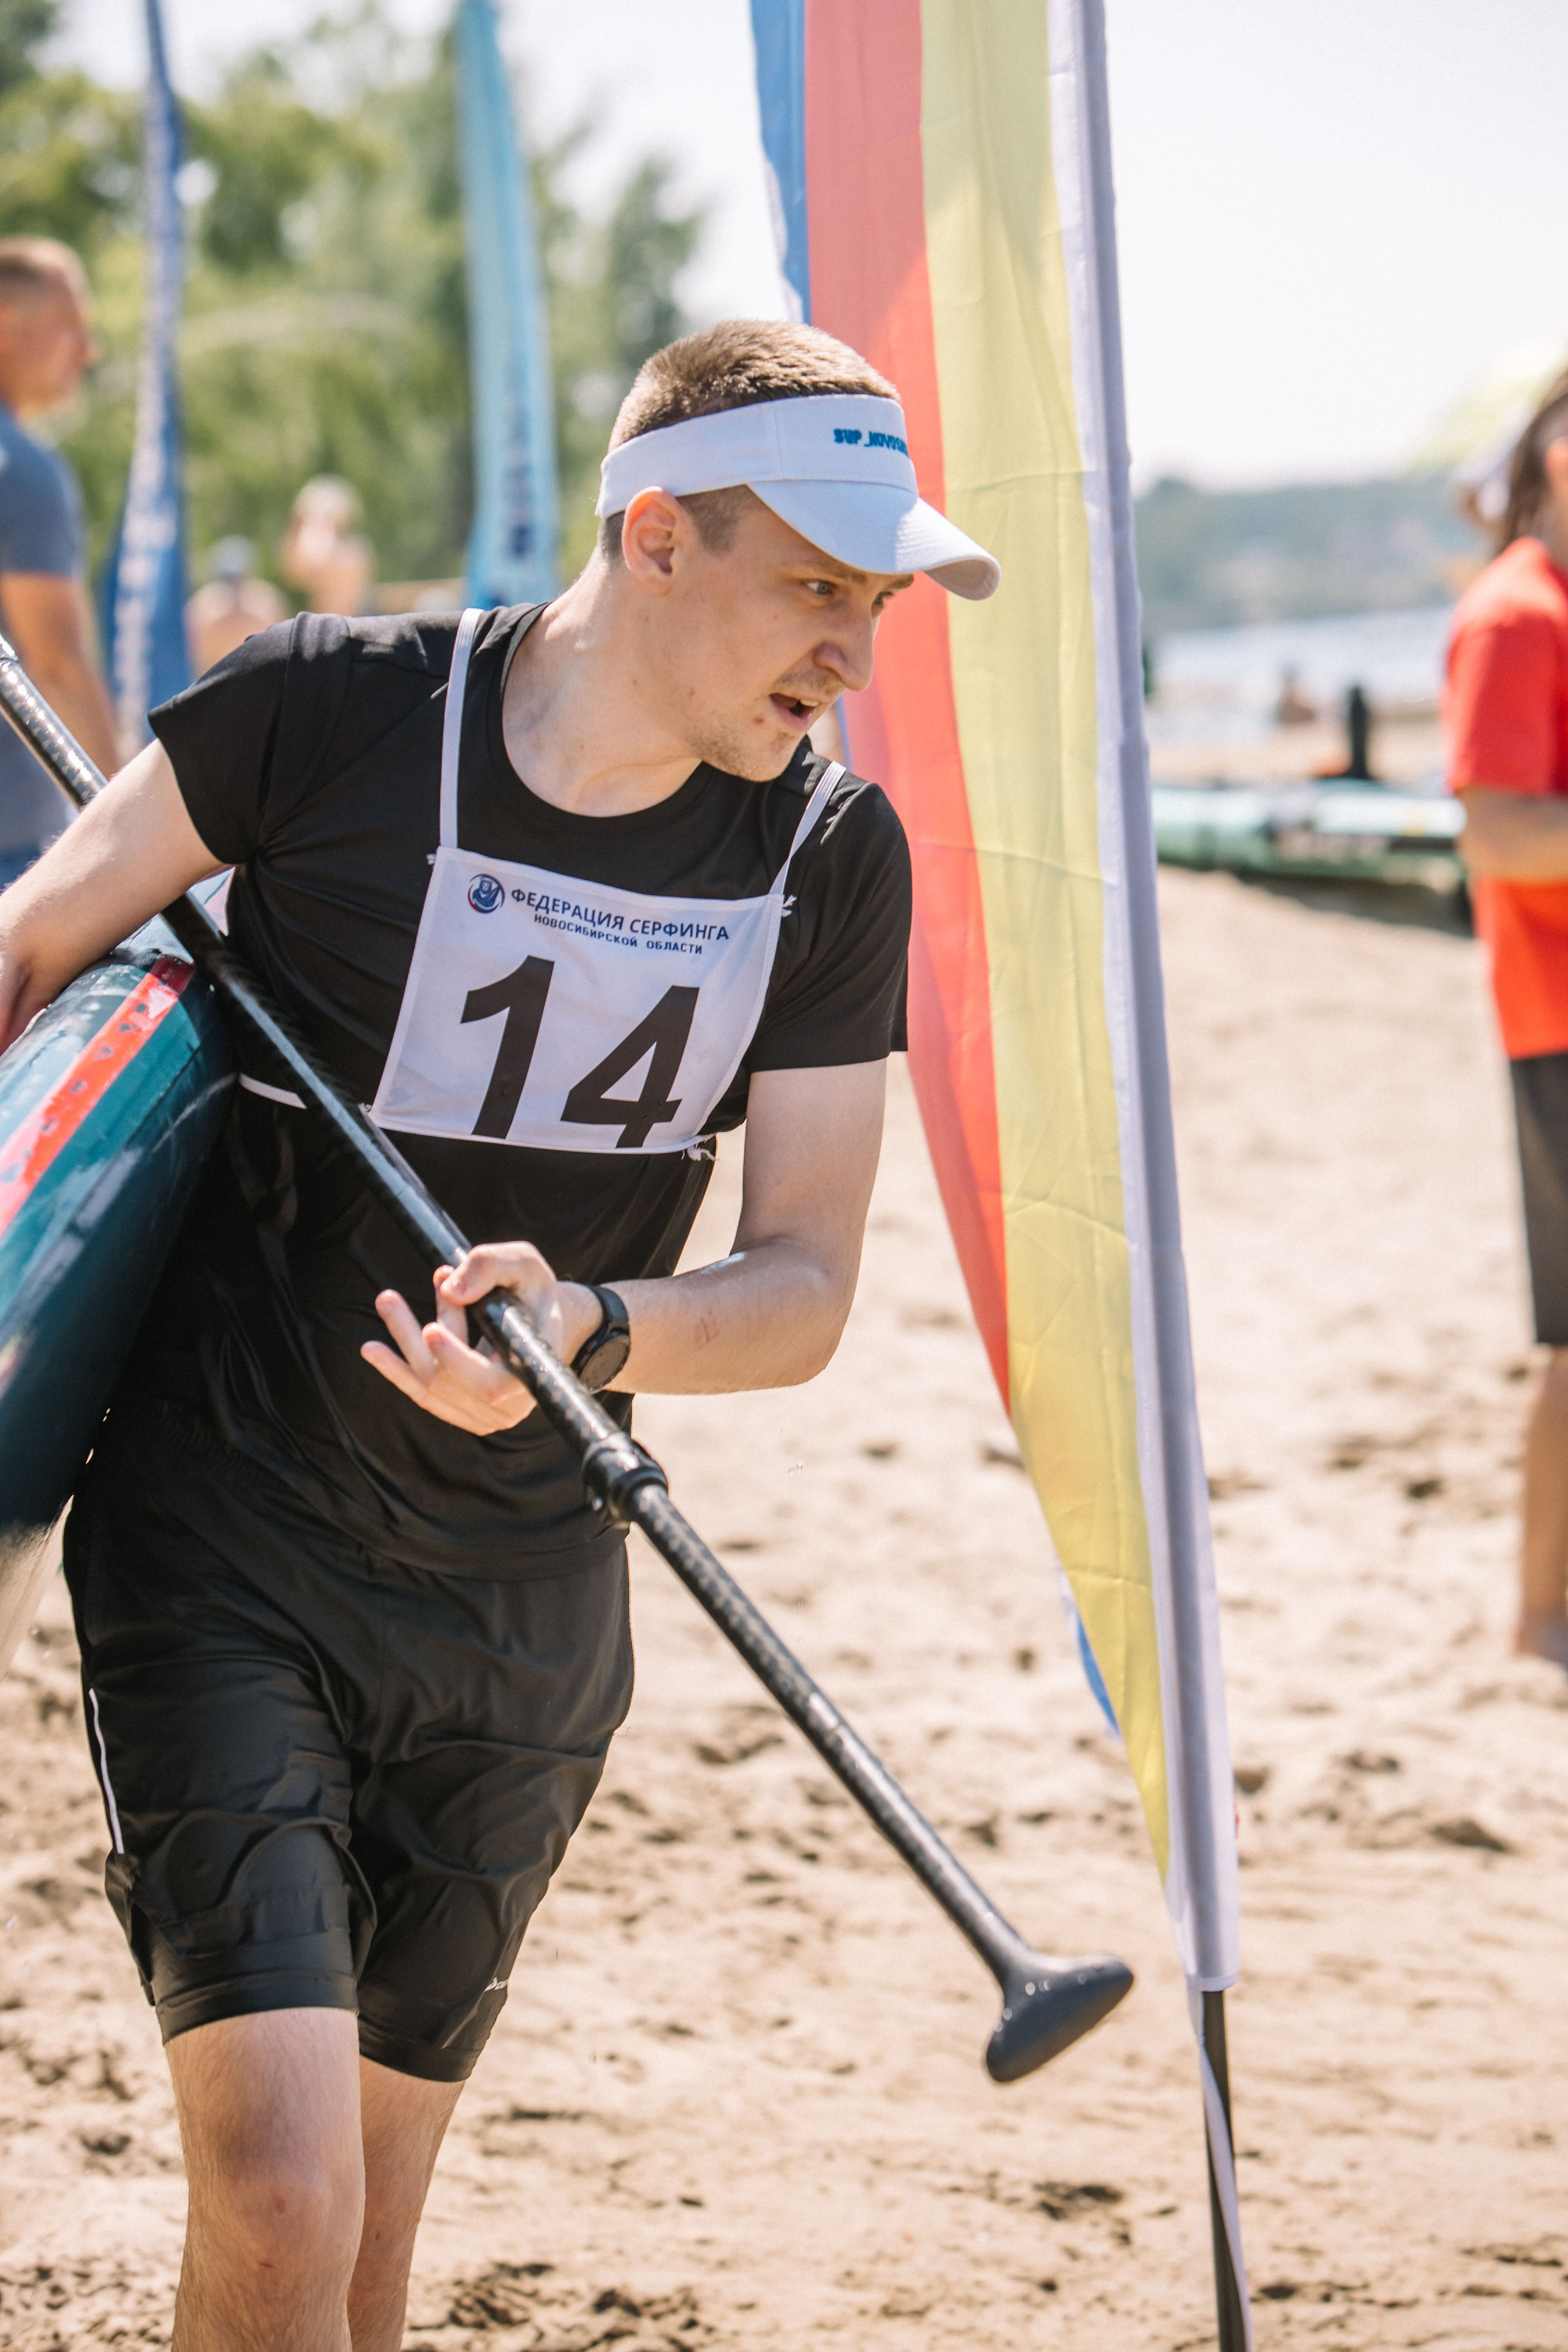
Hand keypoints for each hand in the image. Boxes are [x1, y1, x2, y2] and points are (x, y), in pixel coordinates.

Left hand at [361, 1243, 598, 1434]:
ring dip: (402, 1347)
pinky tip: (375, 1351)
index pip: (490, 1384)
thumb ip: (491, 1267)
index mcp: (532, 1374)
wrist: (546, 1321)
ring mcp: (487, 1416)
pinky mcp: (466, 1413)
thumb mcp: (525, 1265)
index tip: (430, 1328)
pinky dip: (399, 1372)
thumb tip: (452, 1289)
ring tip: (386, 1305)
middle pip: (448, 1381)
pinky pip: (426, 1397)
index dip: (457, 1361)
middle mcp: (510, 1406)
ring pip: (431, 1388)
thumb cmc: (535, 1293)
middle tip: (388, 1297)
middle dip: (413, 1338)